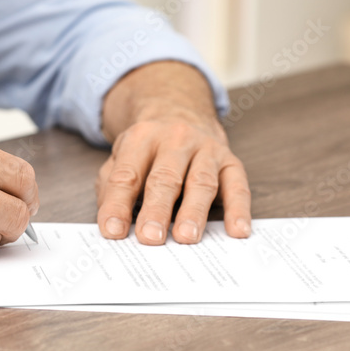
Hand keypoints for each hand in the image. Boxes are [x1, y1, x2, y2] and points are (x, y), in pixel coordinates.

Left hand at [96, 61, 251, 244]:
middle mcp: (175, 139)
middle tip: (150, 237)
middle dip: (156, 209)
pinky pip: (237, 186)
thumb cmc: (149, 150)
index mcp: (141, 138)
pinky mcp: (230, 162)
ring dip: (194, 212)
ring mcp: (206, 149)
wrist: (181, 113)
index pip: (127, 175)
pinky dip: (238, 210)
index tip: (113, 231)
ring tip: (186, 237)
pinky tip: (237, 231)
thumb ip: (112, 188)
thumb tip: (111, 224)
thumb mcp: (121, 158)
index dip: (118, 204)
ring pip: (201, 182)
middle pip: (164, 177)